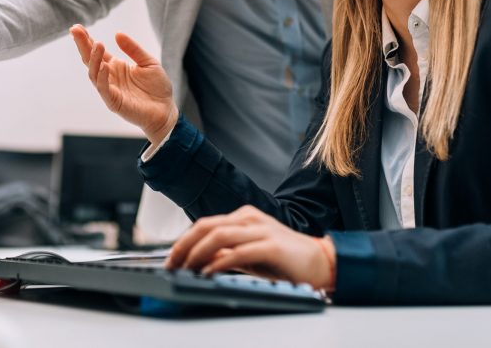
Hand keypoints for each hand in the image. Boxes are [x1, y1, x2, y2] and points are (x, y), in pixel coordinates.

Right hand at [69, 24, 177, 146]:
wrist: (166, 110)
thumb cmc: (157, 87)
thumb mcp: (148, 62)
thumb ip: (133, 49)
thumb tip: (117, 33)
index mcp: (115, 66)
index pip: (97, 52)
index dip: (87, 40)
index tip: (77, 27)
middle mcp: (109, 77)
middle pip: (90, 60)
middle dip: (82, 45)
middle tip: (75, 30)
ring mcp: (110, 90)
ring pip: (94, 74)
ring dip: (94, 59)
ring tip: (97, 44)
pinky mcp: (114, 102)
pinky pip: (104, 89)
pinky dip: (102, 77)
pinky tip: (103, 66)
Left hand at [165, 205, 334, 290]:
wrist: (319, 261)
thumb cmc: (284, 259)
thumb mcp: (248, 255)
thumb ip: (225, 254)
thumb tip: (199, 260)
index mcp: (243, 217)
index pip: (204, 225)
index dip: (183, 242)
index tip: (171, 259)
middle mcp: (249, 219)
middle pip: (206, 226)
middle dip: (184, 246)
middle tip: (171, 264)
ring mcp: (260, 230)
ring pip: (219, 235)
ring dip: (197, 253)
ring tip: (187, 269)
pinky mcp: (271, 246)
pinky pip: (239, 251)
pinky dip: (220, 262)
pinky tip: (209, 273)